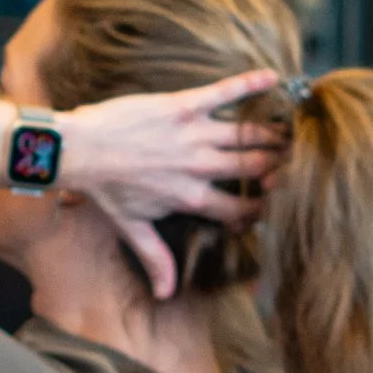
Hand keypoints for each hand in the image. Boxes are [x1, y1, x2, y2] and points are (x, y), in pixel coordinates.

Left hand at [55, 69, 283, 302]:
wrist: (77, 150)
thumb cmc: (104, 189)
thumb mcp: (131, 228)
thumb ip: (155, 259)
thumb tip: (165, 295)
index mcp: (191, 198)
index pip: (241, 210)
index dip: (262, 210)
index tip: (272, 206)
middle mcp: (199, 167)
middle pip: (255, 169)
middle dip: (280, 168)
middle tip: (294, 165)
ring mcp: (193, 134)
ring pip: (248, 136)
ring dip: (273, 135)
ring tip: (292, 134)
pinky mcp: (182, 106)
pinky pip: (222, 92)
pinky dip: (249, 84)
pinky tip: (272, 77)